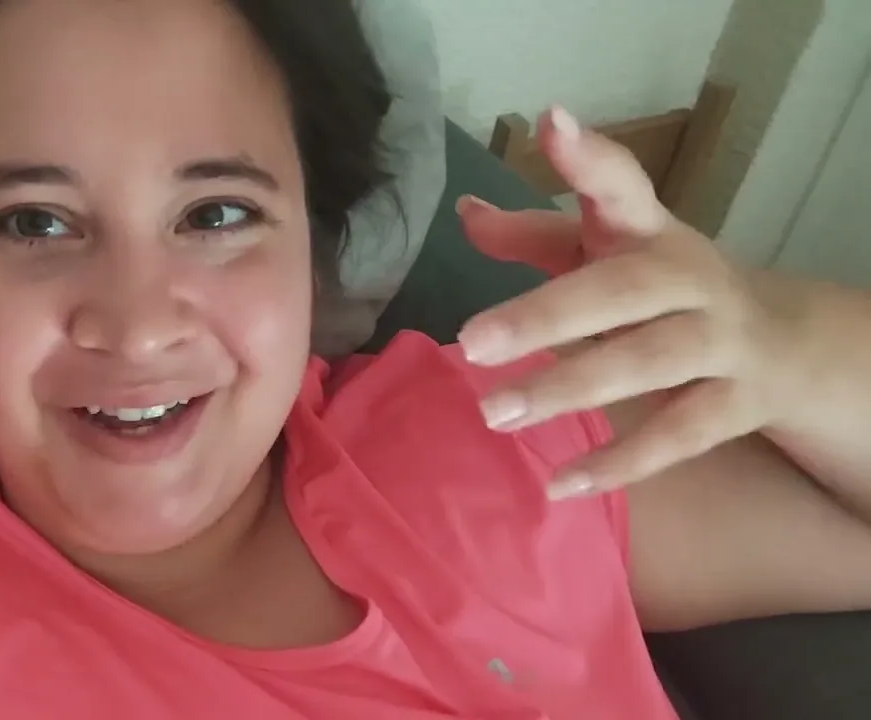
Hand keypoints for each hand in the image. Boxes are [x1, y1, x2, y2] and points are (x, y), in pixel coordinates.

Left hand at [455, 107, 804, 499]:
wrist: (781, 343)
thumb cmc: (659, 291)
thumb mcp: (604, 254)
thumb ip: (534, 238)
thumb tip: (464, 213)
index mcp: (649, 231)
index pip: (623, 185)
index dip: (589, 158)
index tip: (552, 124)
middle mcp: (689, 277)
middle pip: (623, 290)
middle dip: (548, 315)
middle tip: (471, 342)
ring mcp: (720, 341)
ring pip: (648, 363)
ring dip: (570, 389)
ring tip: (495, 414)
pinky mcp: (735, 404)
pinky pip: (678, 436)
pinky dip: (621, 464)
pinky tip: (559, 484)